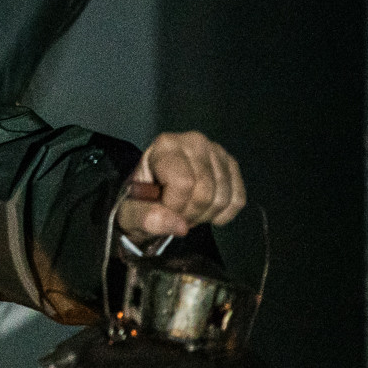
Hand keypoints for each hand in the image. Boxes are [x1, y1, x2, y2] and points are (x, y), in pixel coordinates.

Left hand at [117, 131, 246, 240]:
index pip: (183, 183)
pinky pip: (237, 200)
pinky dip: (222, 214)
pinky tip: (204, 211)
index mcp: (166, 145)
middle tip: (174, 215)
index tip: (161, 210)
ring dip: (204, 216)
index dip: (174, 207)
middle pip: (205, 193)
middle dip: (189, 214)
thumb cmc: (139, 199)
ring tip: (186, 211)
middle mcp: (195, 141)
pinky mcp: (231, 166)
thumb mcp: (130, 212)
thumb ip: (145, 217)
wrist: (152, 194)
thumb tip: (179, 226)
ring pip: (223, 198)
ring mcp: (217, 152)